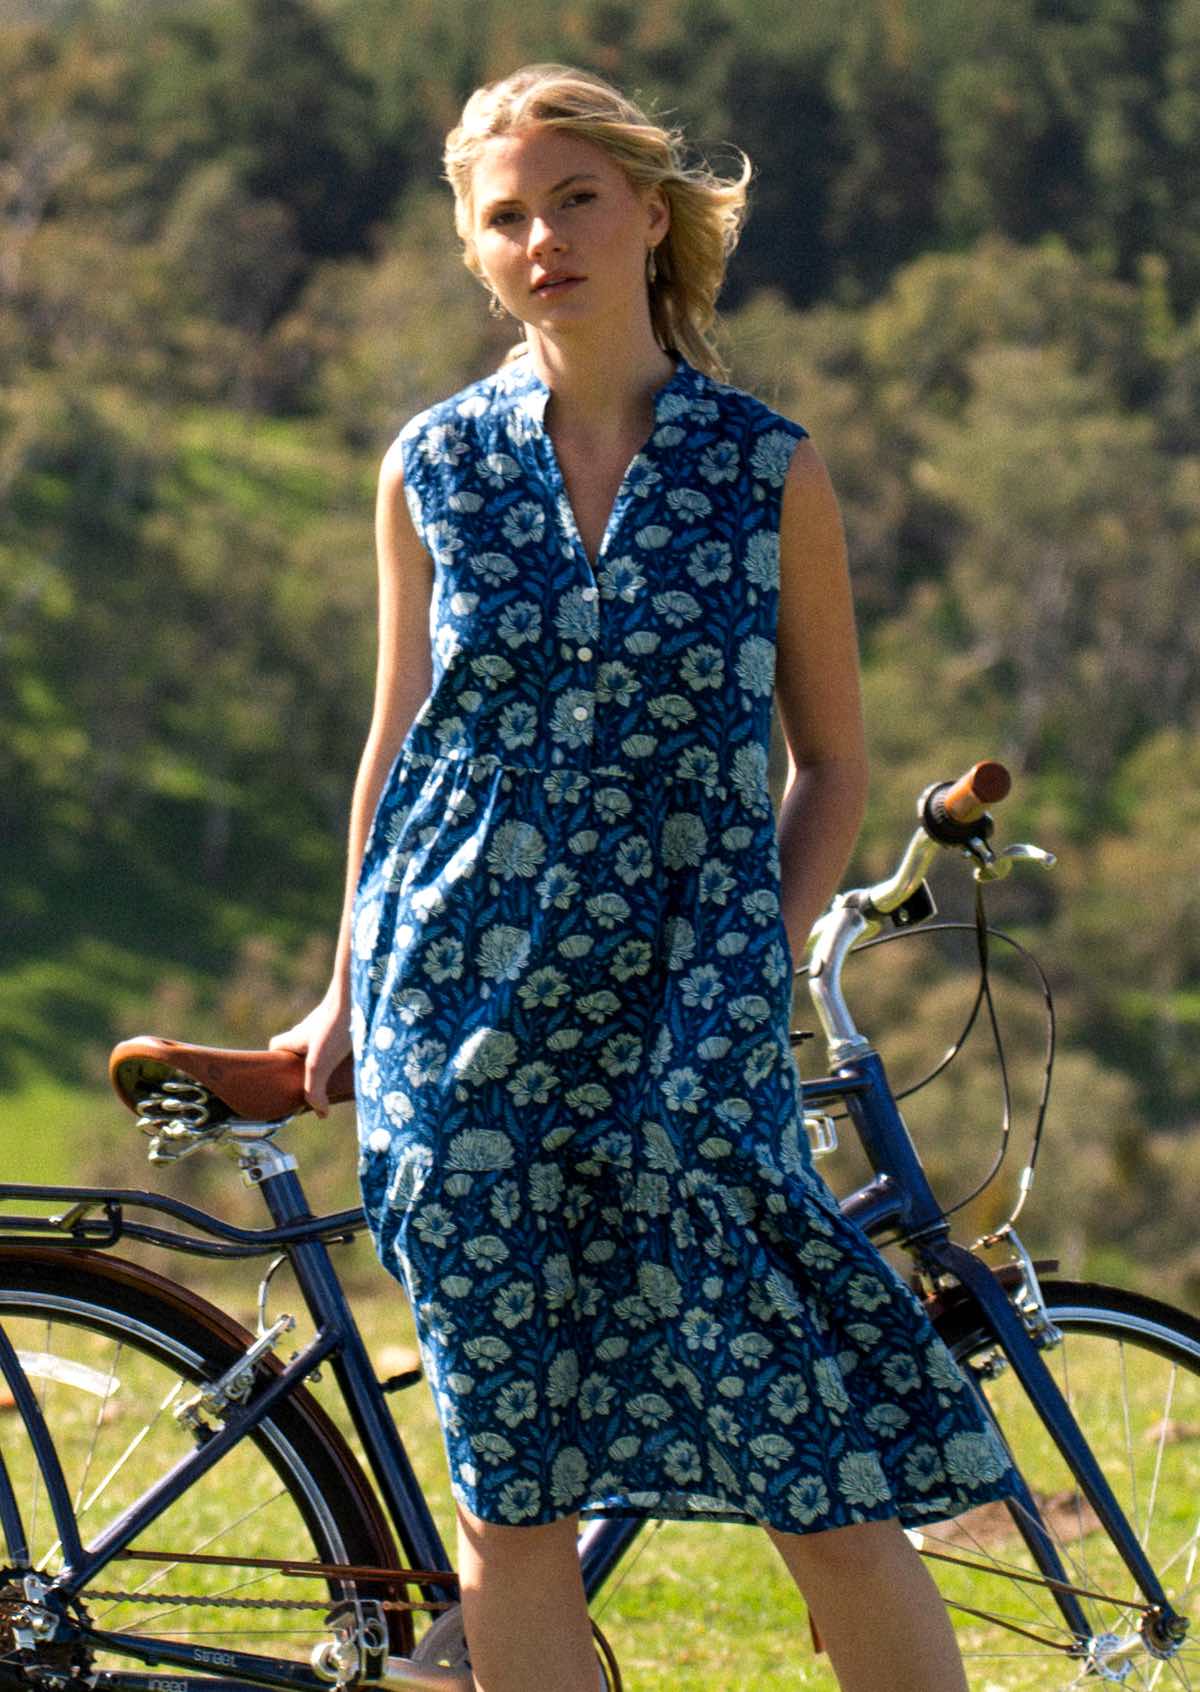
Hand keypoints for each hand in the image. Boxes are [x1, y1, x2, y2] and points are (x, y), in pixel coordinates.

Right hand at [269, 991, 351, 1118]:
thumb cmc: (335, 1024)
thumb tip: (319, 1112)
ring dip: (331, 1060)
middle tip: (319, 1085)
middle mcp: (310, 1028)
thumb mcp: (319, 1063)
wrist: (361, 990)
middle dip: (307, 1066)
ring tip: (342, 1077)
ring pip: (324, 1043)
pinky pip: (343, 1037)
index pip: (276, 1047)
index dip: (276, 1062)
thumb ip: (314, 1090)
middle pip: (301, 1048)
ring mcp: (330, 1021)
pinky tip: (361, 1061)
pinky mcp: (349, 1018)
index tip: (285, 1081)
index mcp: (296, 1036)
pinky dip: (347, 1050)